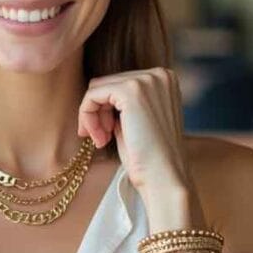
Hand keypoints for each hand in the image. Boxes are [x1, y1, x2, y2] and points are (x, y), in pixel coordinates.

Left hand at [77, 68, 191, 194]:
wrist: (164, 178)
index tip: (105, 132)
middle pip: (107, 83)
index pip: (119, 83)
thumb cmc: (150, 156)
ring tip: (101, 140)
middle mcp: (159, 74)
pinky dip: (87, 116)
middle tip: (101, 138)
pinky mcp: (130, 90)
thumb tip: (95, 90)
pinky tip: (100, 139)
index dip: (106, 109)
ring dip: (92, 116)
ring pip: (97, 88)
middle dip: (98, 112)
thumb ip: (123, 103)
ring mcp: (146, 80)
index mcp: (164, 79)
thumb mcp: (137, 120)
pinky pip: (93, 95)